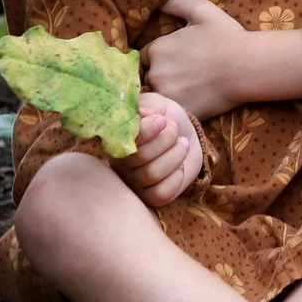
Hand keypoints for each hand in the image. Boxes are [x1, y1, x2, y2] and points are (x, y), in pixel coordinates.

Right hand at [119, 92, 203, 206]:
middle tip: (174, 129)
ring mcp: (134, 183)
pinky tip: (180, 167)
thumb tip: (139, 115)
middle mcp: (120, 164)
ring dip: (175, 155)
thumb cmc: (166, 119)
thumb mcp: (156, 105)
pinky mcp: (151, 197)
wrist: (185, 134)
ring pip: (152, 174)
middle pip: (141, 157)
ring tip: (182, 143)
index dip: (147, 131)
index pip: (125, 140)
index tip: (162, 120)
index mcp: (117, 140)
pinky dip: (177, 177)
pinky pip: (161, 193)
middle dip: (166, 139)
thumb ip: (145, 108)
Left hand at [143, 0, 246, 117]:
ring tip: (189, 92)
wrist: (247, 66)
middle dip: (161, 78)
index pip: (144, 59)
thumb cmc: (227, 37)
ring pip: (159, 98)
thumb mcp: (202, 10)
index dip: (158, 61)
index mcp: (157, 49)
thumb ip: (177, 2)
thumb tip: (160, 1)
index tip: (175, 62)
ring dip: (168, 95)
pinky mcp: (179, 112)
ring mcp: (166, 95)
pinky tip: (194, 103)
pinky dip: (178, 110)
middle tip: (184, 78)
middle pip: (148, 79)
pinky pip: (171, 113)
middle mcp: (155, 73)